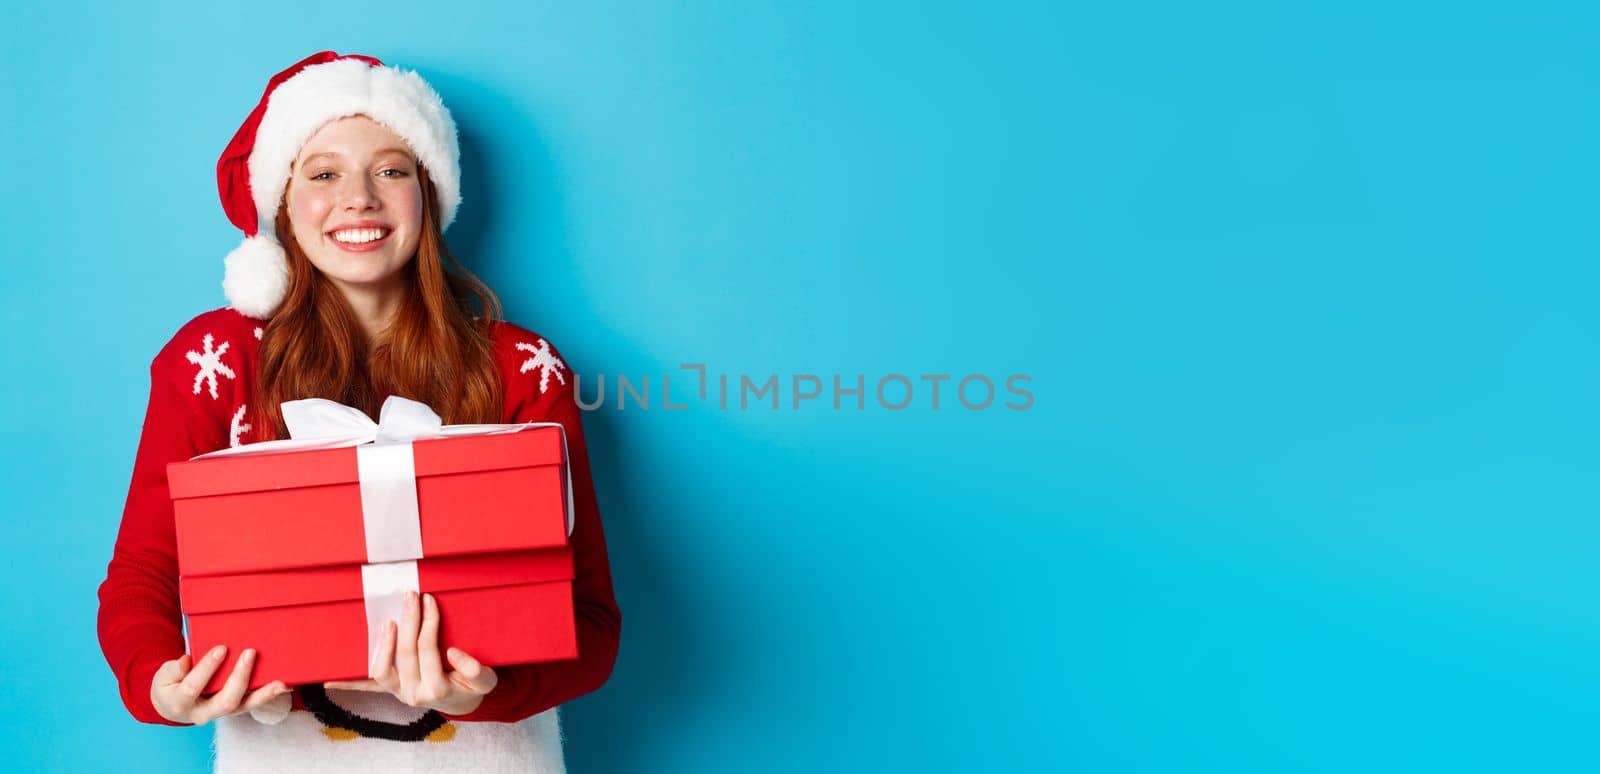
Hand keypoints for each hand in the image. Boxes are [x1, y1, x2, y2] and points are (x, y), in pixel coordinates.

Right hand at [151, 645, 289, 724]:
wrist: (172, 705)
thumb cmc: (170, 685)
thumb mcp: (163, 676)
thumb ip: (173, 670)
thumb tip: (186, 661)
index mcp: (180, 703)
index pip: (194, 687)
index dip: (207, 668)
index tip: (221, 648)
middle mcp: (202, 713)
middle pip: (225, 701)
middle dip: (239, 677)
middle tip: (250, 653)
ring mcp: (220, 713)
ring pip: (243, 707)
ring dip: (264, 694)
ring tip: (280, 682)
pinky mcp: (233, 710)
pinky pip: (251, 704)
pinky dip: (268, 695)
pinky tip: (283, 685)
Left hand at [324, 591, 497, 715]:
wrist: (463, 702)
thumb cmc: (474, 686)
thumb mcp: (486, 679)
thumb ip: (474, 669)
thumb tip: (452, 652)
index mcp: (438, 689)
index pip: (428, 649)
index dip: (428, 623)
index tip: (430, 600)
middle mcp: (414, 693)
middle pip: (406, 653)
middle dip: (409, 621)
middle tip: (411, 596)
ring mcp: (399, 693)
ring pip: (382, 670)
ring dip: (383, 645)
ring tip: (388, 622)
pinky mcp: (391, 692)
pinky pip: (368, 688)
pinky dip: (349, 684)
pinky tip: (329, 681)